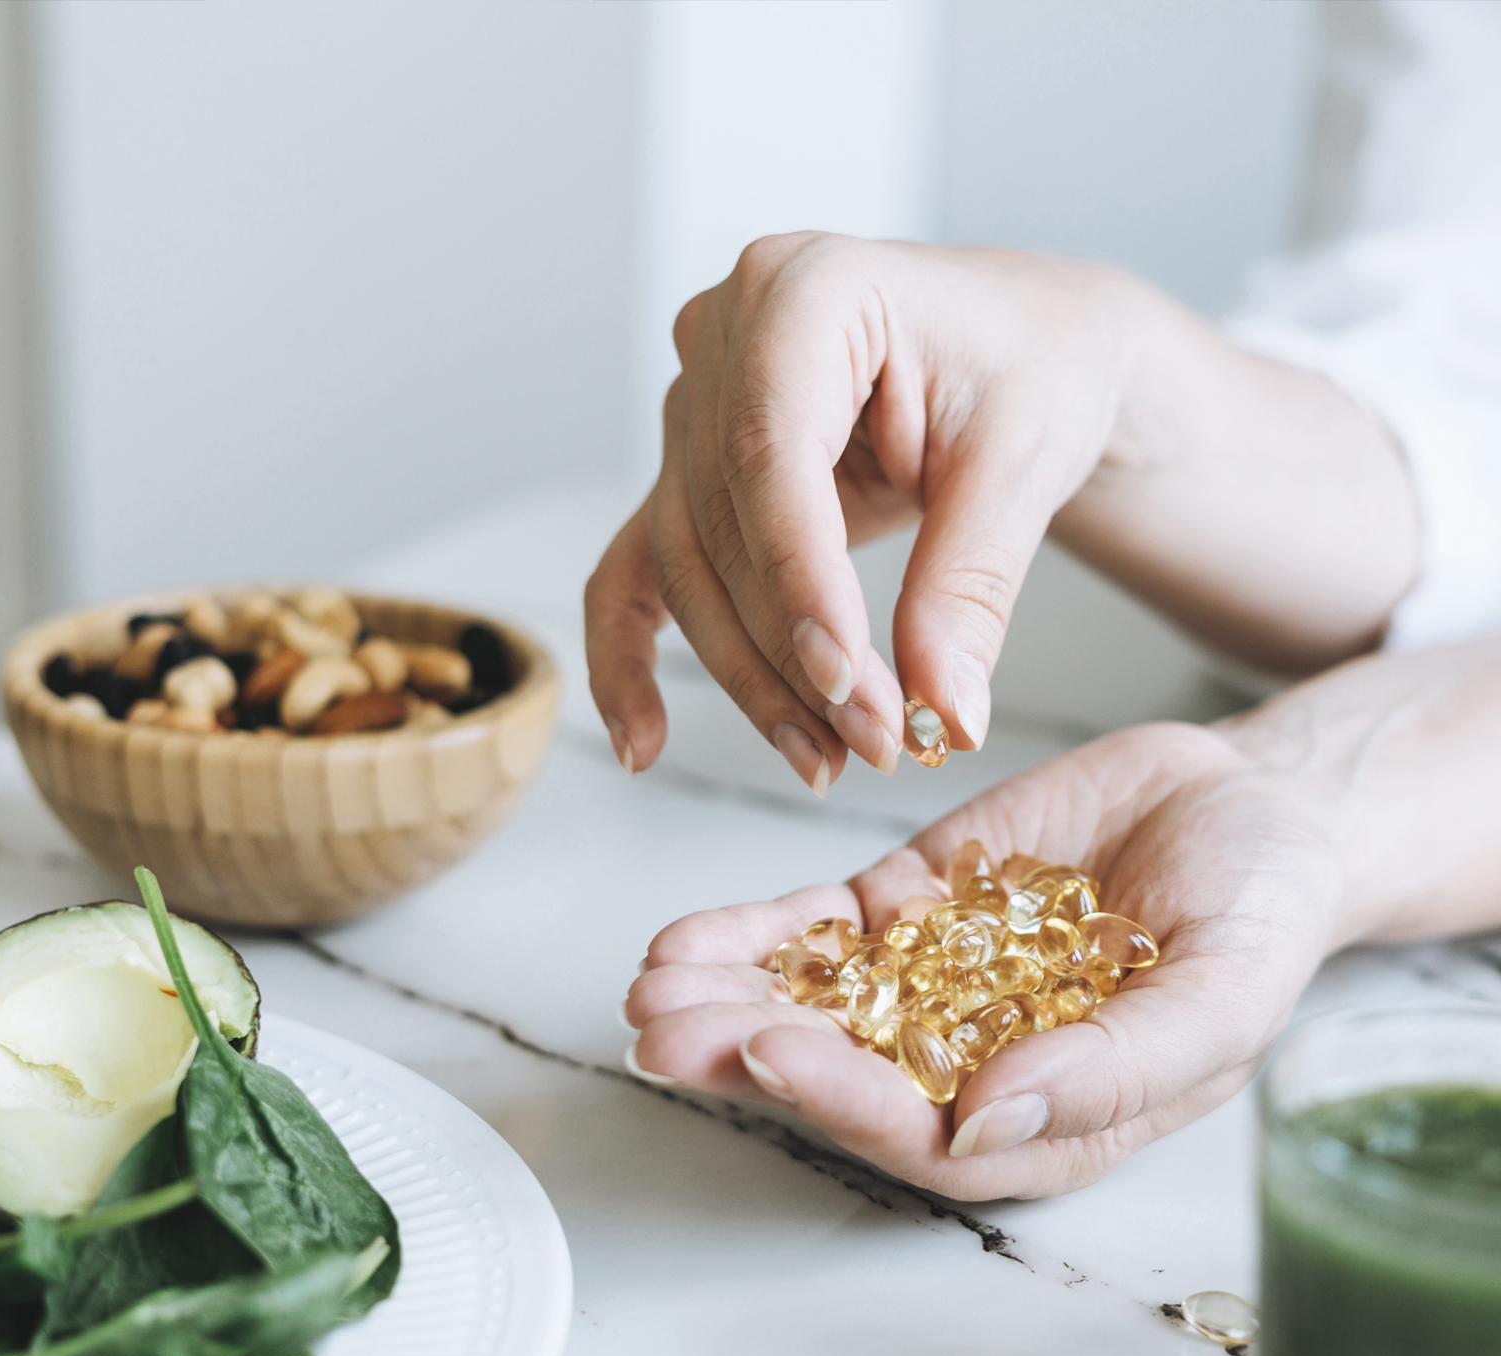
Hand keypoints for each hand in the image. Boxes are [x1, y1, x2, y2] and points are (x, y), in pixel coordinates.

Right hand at [584, 234, 1416, 795]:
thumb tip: (944, 713)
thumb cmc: (1033, 368)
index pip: (772, 454)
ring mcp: (696, 407)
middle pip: (723, 525)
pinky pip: (637, 570)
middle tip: (875, 743)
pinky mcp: (692, 475)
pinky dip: (630, 657)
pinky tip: (642, 742)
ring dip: (751, 679)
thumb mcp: (1024, 465)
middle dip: (792, 653)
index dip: (799, 581)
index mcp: (806, 288)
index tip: (847, 683)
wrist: (1027, 354)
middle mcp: (726, 336)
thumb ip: (969, 587)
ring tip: (827, 758)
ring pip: (688, 569)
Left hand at [623, 720, 1343, 1198]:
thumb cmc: (1261, 914)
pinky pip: (820, 928)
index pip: (925, 1133)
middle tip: (659, 1032)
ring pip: (812, 1001)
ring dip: (726, 996)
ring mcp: (931, 980)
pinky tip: (685, 938)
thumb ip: (1114, 1066)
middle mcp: (969, 1060)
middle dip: (743, 1053)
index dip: (846, 1099)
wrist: (1248, 807)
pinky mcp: (910, 908)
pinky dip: (754, 933)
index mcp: (1041, 1114)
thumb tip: (986, 1126)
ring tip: (651, 984)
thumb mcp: (1221, 994)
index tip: (772, 1055)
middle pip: (841, 1072)